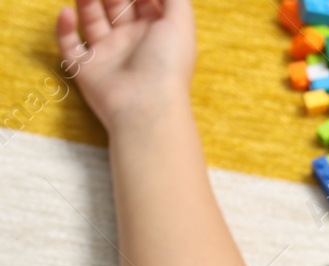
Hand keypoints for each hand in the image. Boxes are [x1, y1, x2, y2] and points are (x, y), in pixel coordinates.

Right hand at [54, 0, 196, 137]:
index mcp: (155, 32)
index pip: (144, 1)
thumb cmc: (167, 63)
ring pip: (91, 20)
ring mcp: (108, 54)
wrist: (146, 106)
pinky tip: (66, 13)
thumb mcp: (180, 23)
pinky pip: (69, 45)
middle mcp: (131, 41)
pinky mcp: (86, 69)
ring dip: (85, 1)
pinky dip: (64, 28)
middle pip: (116, 6)